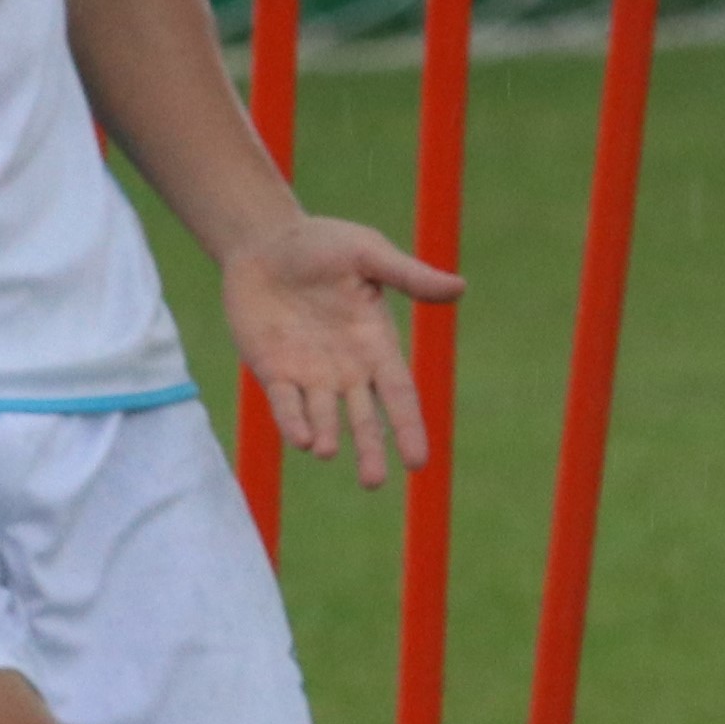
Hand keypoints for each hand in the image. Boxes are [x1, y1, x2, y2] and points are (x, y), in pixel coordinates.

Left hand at [225, 213, 457, 489]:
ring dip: (326, 436)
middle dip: (369, 449)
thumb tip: (460, 288)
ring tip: (326, 451)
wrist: (264, 241)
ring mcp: (308, 373)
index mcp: (376, 345)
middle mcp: (346, 369)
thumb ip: (408, 276)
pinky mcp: (273, 371)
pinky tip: (299, 439)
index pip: (398, 395)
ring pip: (323, 417)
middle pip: (362, 418)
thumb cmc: (322, 244)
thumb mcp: (368, 255)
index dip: (408, 427)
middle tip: (372, 483)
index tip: (418, 462)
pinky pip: (285, 403)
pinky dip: (292, 421)